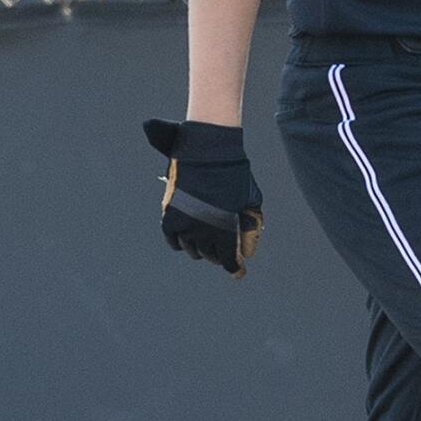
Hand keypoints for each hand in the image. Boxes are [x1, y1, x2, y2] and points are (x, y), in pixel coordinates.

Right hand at [143, 118, 263, 276]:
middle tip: (223, 250)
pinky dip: (182, 242)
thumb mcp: (250, 200)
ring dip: (201, 248)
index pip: (228, 258)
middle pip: (211, 255)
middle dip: (220, 255)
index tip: (238, 271)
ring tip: (208, 238)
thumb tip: (247, 253)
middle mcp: (203, 229)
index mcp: (225, 226)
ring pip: (193, 250)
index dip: (234, 267)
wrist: (207, 149)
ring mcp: (184, 223)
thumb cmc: (234, 173)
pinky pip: (174, 241)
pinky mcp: (169, 216)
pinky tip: (190, 237)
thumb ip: (251, 228)